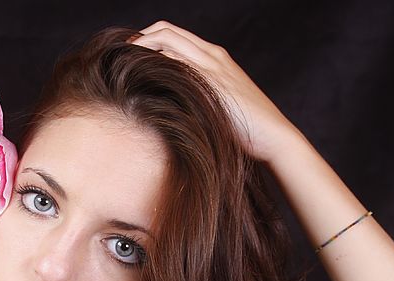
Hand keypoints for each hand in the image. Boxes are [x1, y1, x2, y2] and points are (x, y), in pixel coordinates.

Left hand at [129, 20, 301, 163]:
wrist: (274, 137)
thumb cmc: (249, 131)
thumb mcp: (221, 107)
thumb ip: (201, 100)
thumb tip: (174, 111)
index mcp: (217, 58)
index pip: (175, 35)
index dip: (150, 39)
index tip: (131, 55)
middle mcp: (213, 55)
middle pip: (166, 30)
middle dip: (138, 38)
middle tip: (119, 55)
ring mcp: (211, 65)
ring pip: (167, 39)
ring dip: (140, 47)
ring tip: (120, 63)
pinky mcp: (209, 80)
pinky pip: (173, 61)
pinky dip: (152, 62)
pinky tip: (136, 76)